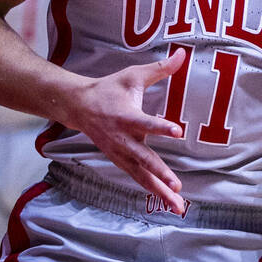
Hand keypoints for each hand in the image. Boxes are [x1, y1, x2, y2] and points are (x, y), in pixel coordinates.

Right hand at [66, 50, 186, 212]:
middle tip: (176, 186)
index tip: (177, 131)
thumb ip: (160, 68)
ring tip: (178, 207)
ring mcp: (120, 152)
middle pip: (144, 158)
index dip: (161, 127)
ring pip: (141, 175)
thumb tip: (183, 54)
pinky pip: (138, 178)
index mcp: (126, 115)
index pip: (146, 122)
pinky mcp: (119, 160)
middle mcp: (123, 138)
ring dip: (159, 191)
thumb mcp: (133, 75)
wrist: (79, 106)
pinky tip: (168, 202)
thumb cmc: (109, 89)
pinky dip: (152, 190)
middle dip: (160, 173)